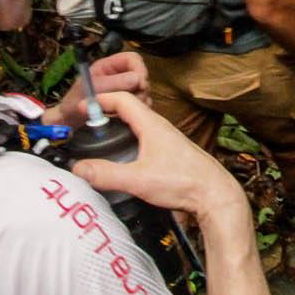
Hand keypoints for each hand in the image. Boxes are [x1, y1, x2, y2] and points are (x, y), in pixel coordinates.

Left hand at [44, 49, 148, 125]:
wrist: (69, 122)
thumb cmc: (74, 102)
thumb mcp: (92, 90)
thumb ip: (114, 83)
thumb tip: (137, 79)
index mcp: (109, 66)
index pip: (132, 59)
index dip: (139, 68)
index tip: (140, 83)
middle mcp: (118, 76)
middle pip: (140, 75)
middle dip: (140, 88)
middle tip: (134, 101)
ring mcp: (123, 90)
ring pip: (142, 90)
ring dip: (139, 101)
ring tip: (126, 111)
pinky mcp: (126, 104)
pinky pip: (140, 103)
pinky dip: (138, 110)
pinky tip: (128, 116)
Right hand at [69, 92, 246, 218]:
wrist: (215, 195)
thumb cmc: (184, 182)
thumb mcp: (138, 179)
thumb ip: (107, 174)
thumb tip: (80, 169)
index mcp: (151, 125)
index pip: (122, 99)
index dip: (101, 99)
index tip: (84, 107)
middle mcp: (160, 127)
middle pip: (129, 110)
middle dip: (107, 112)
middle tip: (88, 123)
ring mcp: (167, 139)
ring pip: (138, 124)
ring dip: (120, 125)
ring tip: (102, 137)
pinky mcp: (171, 153)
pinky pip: (146, 138)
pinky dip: (130, 140)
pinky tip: (125, 157)